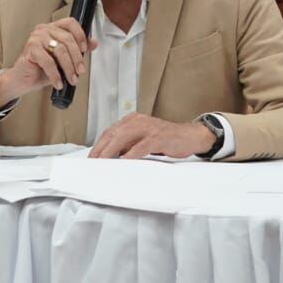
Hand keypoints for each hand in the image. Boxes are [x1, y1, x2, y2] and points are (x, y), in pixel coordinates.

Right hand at [0, 18, 97, 109]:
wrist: (23, 79)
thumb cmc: (41, 68)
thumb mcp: (63, 59)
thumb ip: (77, 49)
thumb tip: (93, 43)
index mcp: (53, 28)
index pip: (70, 23)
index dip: (80, 35)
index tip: (85, 48)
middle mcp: (44, 30)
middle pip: (67, 39)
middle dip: (77, 58)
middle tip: (80, 71)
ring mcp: (36, 38)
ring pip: (60, 50)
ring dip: (68, 68)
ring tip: (71, 79)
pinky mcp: (30, 49)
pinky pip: (48, 61)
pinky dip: (55, 74)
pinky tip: (58, 82)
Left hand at [88, 113, 215, 159]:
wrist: (191, 136)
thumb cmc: (167, 139)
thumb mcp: (144, 139)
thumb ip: (129, 144)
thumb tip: (112, 157)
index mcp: (134, 120)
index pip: (110, 131)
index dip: (99, 144)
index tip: (92, 157)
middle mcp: (139, 121)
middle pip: (113, 133)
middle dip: (101, 148)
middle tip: (93, 162)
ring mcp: (149, 128)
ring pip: (123, 138)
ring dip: (111, 151)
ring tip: (103, 162)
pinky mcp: (158, 137)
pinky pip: (141, 146)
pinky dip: (130, 154)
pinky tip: (124, 162)